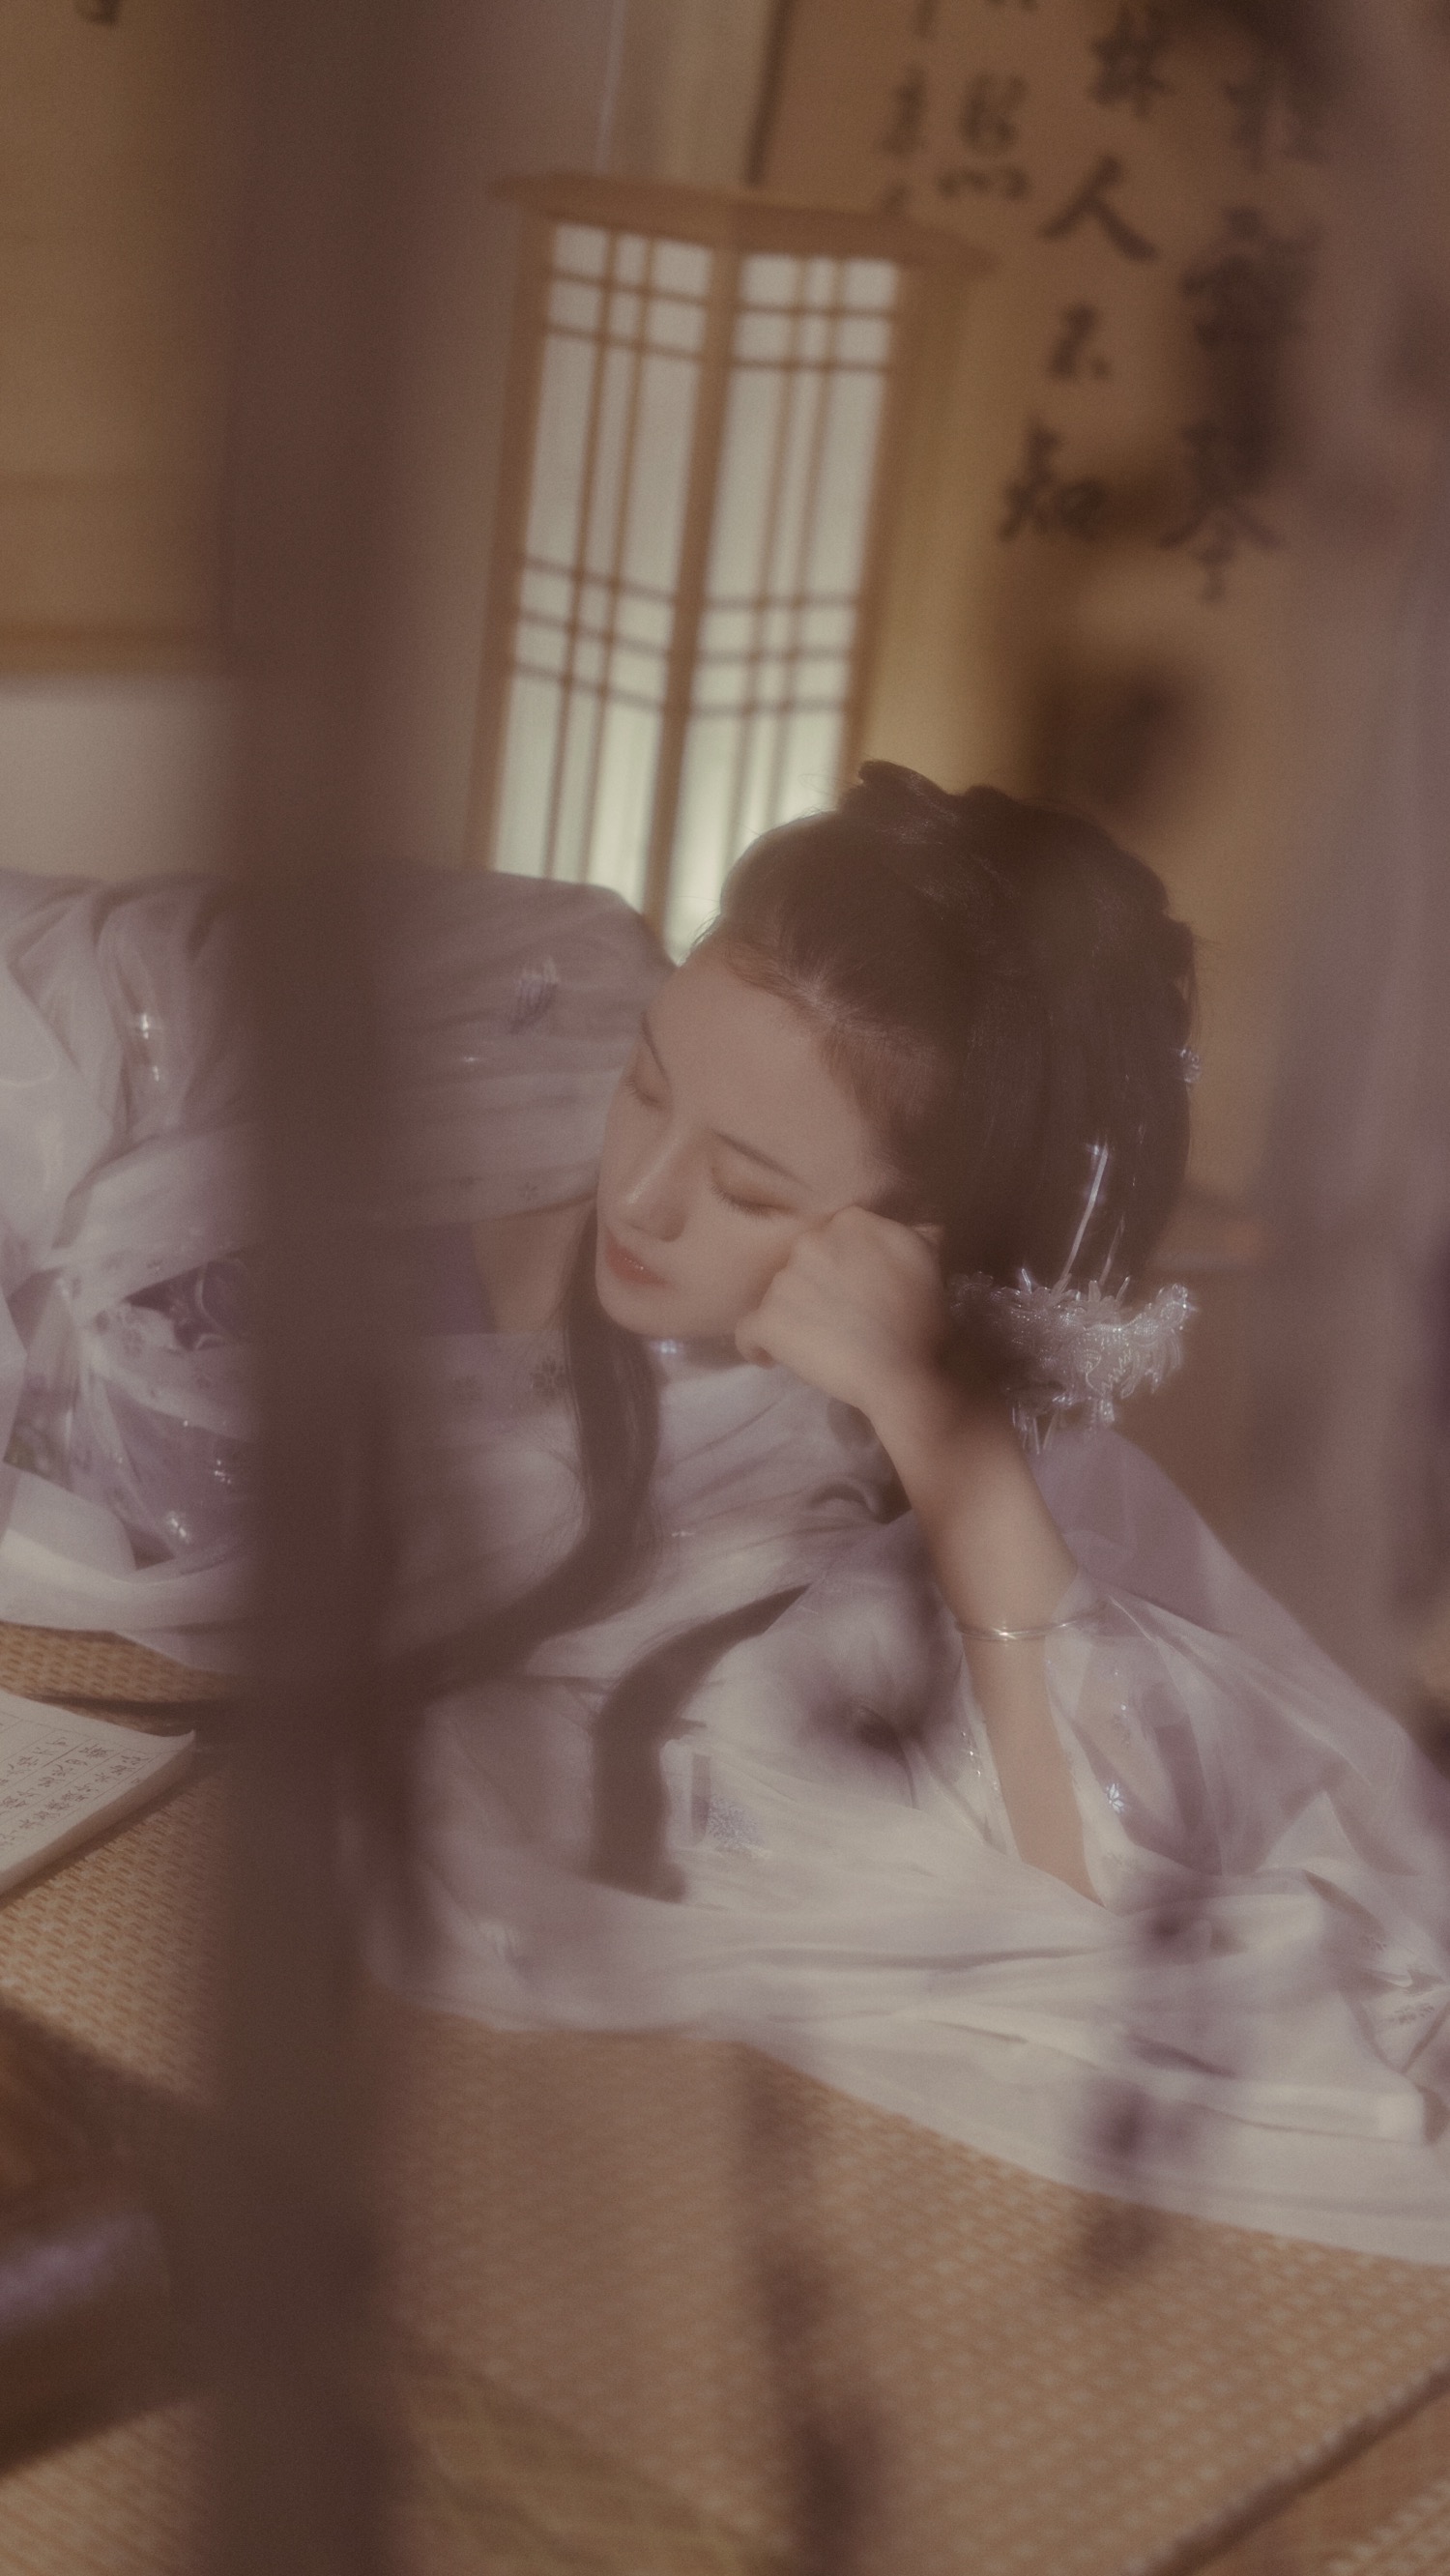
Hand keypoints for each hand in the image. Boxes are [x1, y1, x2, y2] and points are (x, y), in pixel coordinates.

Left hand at [734, 1206, 950, 1426]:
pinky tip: (771, 1357)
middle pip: (801, 1264)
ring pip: (776, 1296)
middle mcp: (811, 1242)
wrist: (907, 1369)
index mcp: (850, 1221)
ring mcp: (785, 1281)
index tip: (850, 1287)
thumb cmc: (923, 1317)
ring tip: (815, 1342)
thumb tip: (896, 1226)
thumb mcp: (927, 1255)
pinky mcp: (768, 1321)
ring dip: (790, 1316)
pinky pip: (748, 1333)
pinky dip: (757, 1346)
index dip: (838, 1264)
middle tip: (836, 1316)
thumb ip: (905, 1231)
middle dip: (813, 1286)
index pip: (830, 1238)